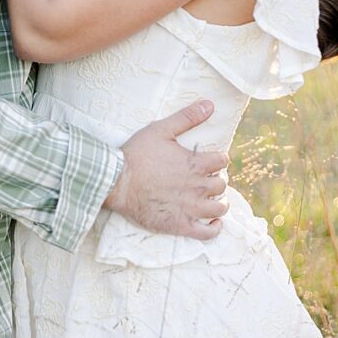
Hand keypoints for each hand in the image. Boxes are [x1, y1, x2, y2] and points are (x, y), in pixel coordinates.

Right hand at [106, 100, 231, 238]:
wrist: (115, 182)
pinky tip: (214, 223)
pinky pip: (206, 233)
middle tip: (205, 180)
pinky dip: (214, 229)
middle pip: (221, 184)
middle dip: (216, 180)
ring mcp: (190, 208)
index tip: (210, 161)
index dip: (217, 160)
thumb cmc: (136, 155)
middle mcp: (198, 186)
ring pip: (219, 208)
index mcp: (196, 163)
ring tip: (211, 199)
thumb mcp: (161, 130)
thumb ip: (187, 117)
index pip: (222, 161)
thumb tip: (209, 104)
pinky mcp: (179, 225)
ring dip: (218, 203)